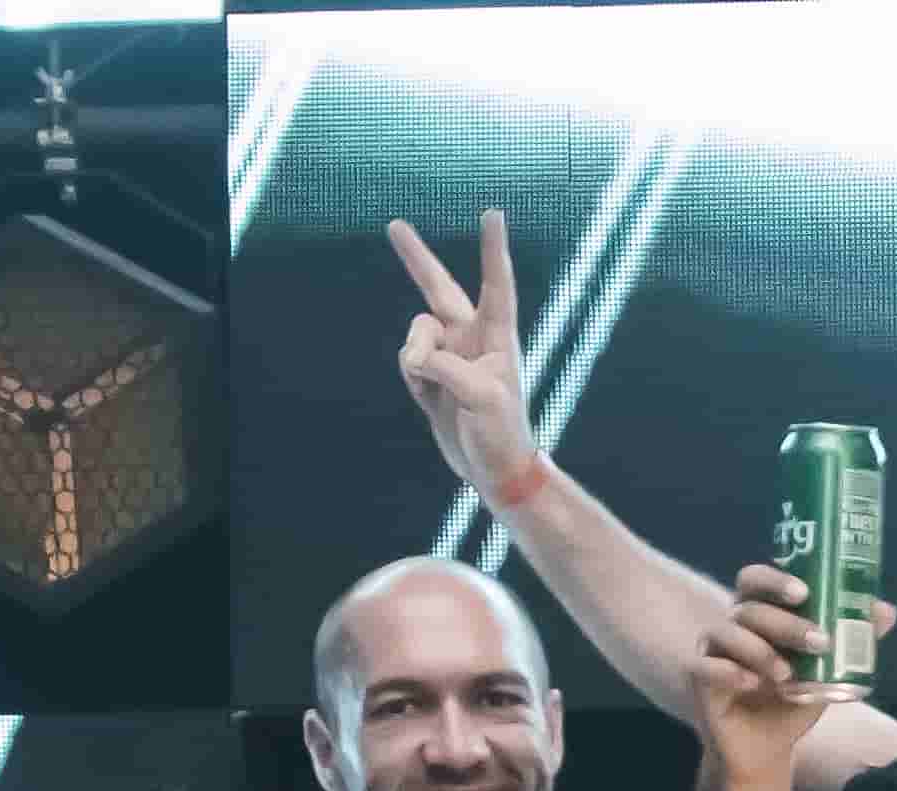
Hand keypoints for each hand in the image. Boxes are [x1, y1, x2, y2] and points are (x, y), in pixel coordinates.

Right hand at [385, 211, 535, 501]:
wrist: (494, 471)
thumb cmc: (502, 433)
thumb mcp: (480, 397)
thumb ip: (444, 367)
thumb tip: (413, 357)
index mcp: (498, 336)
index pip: (496, 284)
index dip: (492, 249)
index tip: (493, 213)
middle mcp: (473, 338)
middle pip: (438, 289)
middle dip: (416, 259)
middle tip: (395, 225)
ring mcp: (450, 356)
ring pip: (415, 334)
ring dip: (415, 355)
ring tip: (428, 383)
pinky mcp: (432, 377)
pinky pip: (408, 361)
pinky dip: (411, 376)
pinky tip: (428, 396)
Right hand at [698, 569, 896, 775]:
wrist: (766, 749)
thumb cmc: (793, 700)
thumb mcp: (827, 671)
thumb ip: (851, 641)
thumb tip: (888, 611)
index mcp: (760, 614)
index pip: (756, 580)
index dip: (776, 579)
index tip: (805, 592)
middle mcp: (733, 625)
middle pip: (750, 607)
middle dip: (787, 622)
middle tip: (819, 642)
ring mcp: (712, 649)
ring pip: (728, 632)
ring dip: (761, 651)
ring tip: (788, 676)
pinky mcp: (699, 677)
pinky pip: (706, 665)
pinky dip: (730, 672)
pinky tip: (753, 685)